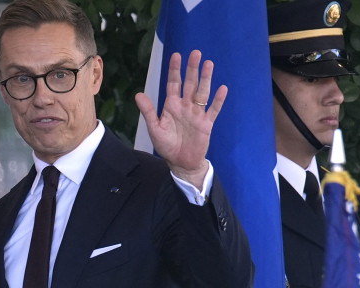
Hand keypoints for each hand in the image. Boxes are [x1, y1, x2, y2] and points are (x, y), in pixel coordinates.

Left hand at [135, 50, 227, 188]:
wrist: (181, 162)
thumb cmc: (166, 146)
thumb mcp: (154, 128)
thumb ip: (148, 111)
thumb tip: (138, 94)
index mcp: (171, 105)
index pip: (173, 83)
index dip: (175, 70)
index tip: (177, 55)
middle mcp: (185, 106)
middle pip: (189, 83)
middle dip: (192, 69)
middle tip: (195, 53)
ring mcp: (197, 113)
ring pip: (202, 92)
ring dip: (205, 79)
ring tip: (208, 64)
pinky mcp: (206, 124)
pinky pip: (213, 110)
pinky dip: (217, 100)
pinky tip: (222, 88)